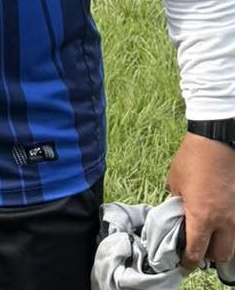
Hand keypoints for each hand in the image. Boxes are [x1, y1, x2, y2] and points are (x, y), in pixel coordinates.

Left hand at [167, 132, 234, 268]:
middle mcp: (224, 222)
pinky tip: (220, 224)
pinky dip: (230, 231)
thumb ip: (177, 204)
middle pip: (220, 255)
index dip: (187, 261)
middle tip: (196, 251)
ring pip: (234, 244)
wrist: (217, 141)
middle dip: (208, 257)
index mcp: (202, 217)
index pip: (196, 252)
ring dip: (221, 245)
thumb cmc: (193, 159)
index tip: (182, 263)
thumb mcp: (175, 183)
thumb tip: (179, 215)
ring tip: (209, 238)